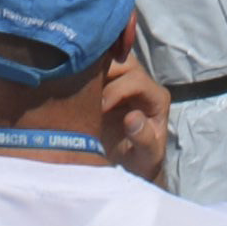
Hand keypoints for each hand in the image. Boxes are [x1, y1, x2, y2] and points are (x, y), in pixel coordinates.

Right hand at [82, 50, 175, 183]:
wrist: (128, 167)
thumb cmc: (141, 161)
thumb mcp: (147, 156)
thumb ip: (144, 138)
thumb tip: (132, 117)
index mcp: (156, 98)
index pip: (136, 80)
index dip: (117, 90)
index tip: (100, 109)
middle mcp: (142, 84)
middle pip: (122, 61)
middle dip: (102, 73)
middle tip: (84, 92)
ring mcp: (123, 81)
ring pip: (108, 59)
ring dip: (91, 68)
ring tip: (76, 86)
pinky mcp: (106, 84)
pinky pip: (94, 68)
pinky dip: (82, 71)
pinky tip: (70, 82)